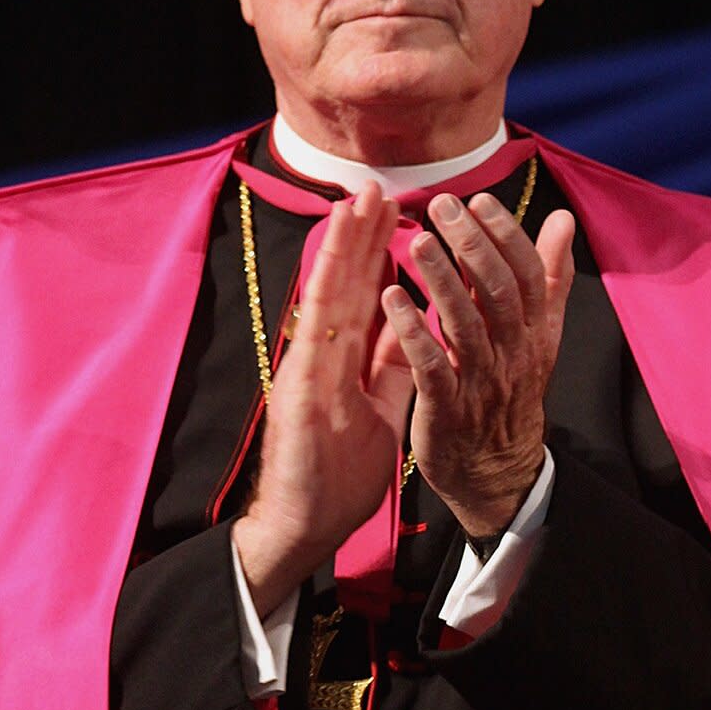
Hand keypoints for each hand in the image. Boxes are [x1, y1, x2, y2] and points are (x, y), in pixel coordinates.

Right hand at [233, 183, 415, 616]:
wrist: (304, 524)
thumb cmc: (338, 473)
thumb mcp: (380, 410)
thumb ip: (390, 367)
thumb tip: (410, 325)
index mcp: (346, 361)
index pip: (367, 297)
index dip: (380, 254)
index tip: (396, 212)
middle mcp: (323, 354)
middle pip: (348, 284)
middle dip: (363, 234)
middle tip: (377, 185)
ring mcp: (308, 365)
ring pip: (329, 293)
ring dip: (343, 245)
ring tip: (357, 200)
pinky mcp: (300, 385)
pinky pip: (319, 330)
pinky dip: (328, 289)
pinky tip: (338, 255)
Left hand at [379, 191, 574, 538]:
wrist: (498, 475)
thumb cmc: (511, 392)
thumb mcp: (540, 336)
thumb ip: (549, 276)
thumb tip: (562, 219)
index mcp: (534, 331)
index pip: (526, 274)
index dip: (505, 235)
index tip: (479, 199)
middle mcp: (512, 352)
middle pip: (497, 291)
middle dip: (471, 245)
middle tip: (443, 204)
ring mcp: (481, 382)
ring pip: (465, 323)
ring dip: (442, 279)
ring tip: (417, 240)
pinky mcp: (447, 409)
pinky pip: (433, 367)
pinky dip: (414, 332)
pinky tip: (393, 298)